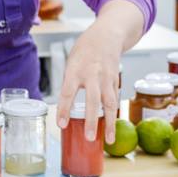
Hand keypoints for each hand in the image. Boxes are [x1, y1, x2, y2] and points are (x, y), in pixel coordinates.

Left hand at [56, 20, 122, 144]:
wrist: (106, 36)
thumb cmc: (84, 51)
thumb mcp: (70, 62)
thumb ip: (69, 83)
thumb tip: (65, 108)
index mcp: (75, 69)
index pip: (67, 92)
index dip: (64, 109)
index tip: (61, 124)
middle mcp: (92, 74)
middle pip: (92, 100)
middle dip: (91, 120)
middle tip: (89, 137)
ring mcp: (106, 78)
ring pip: (109, 103)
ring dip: (110, 123)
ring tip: (108, 140)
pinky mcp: (116, 81)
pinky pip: (115, 100)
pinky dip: (113, 115)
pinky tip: (112, 127)